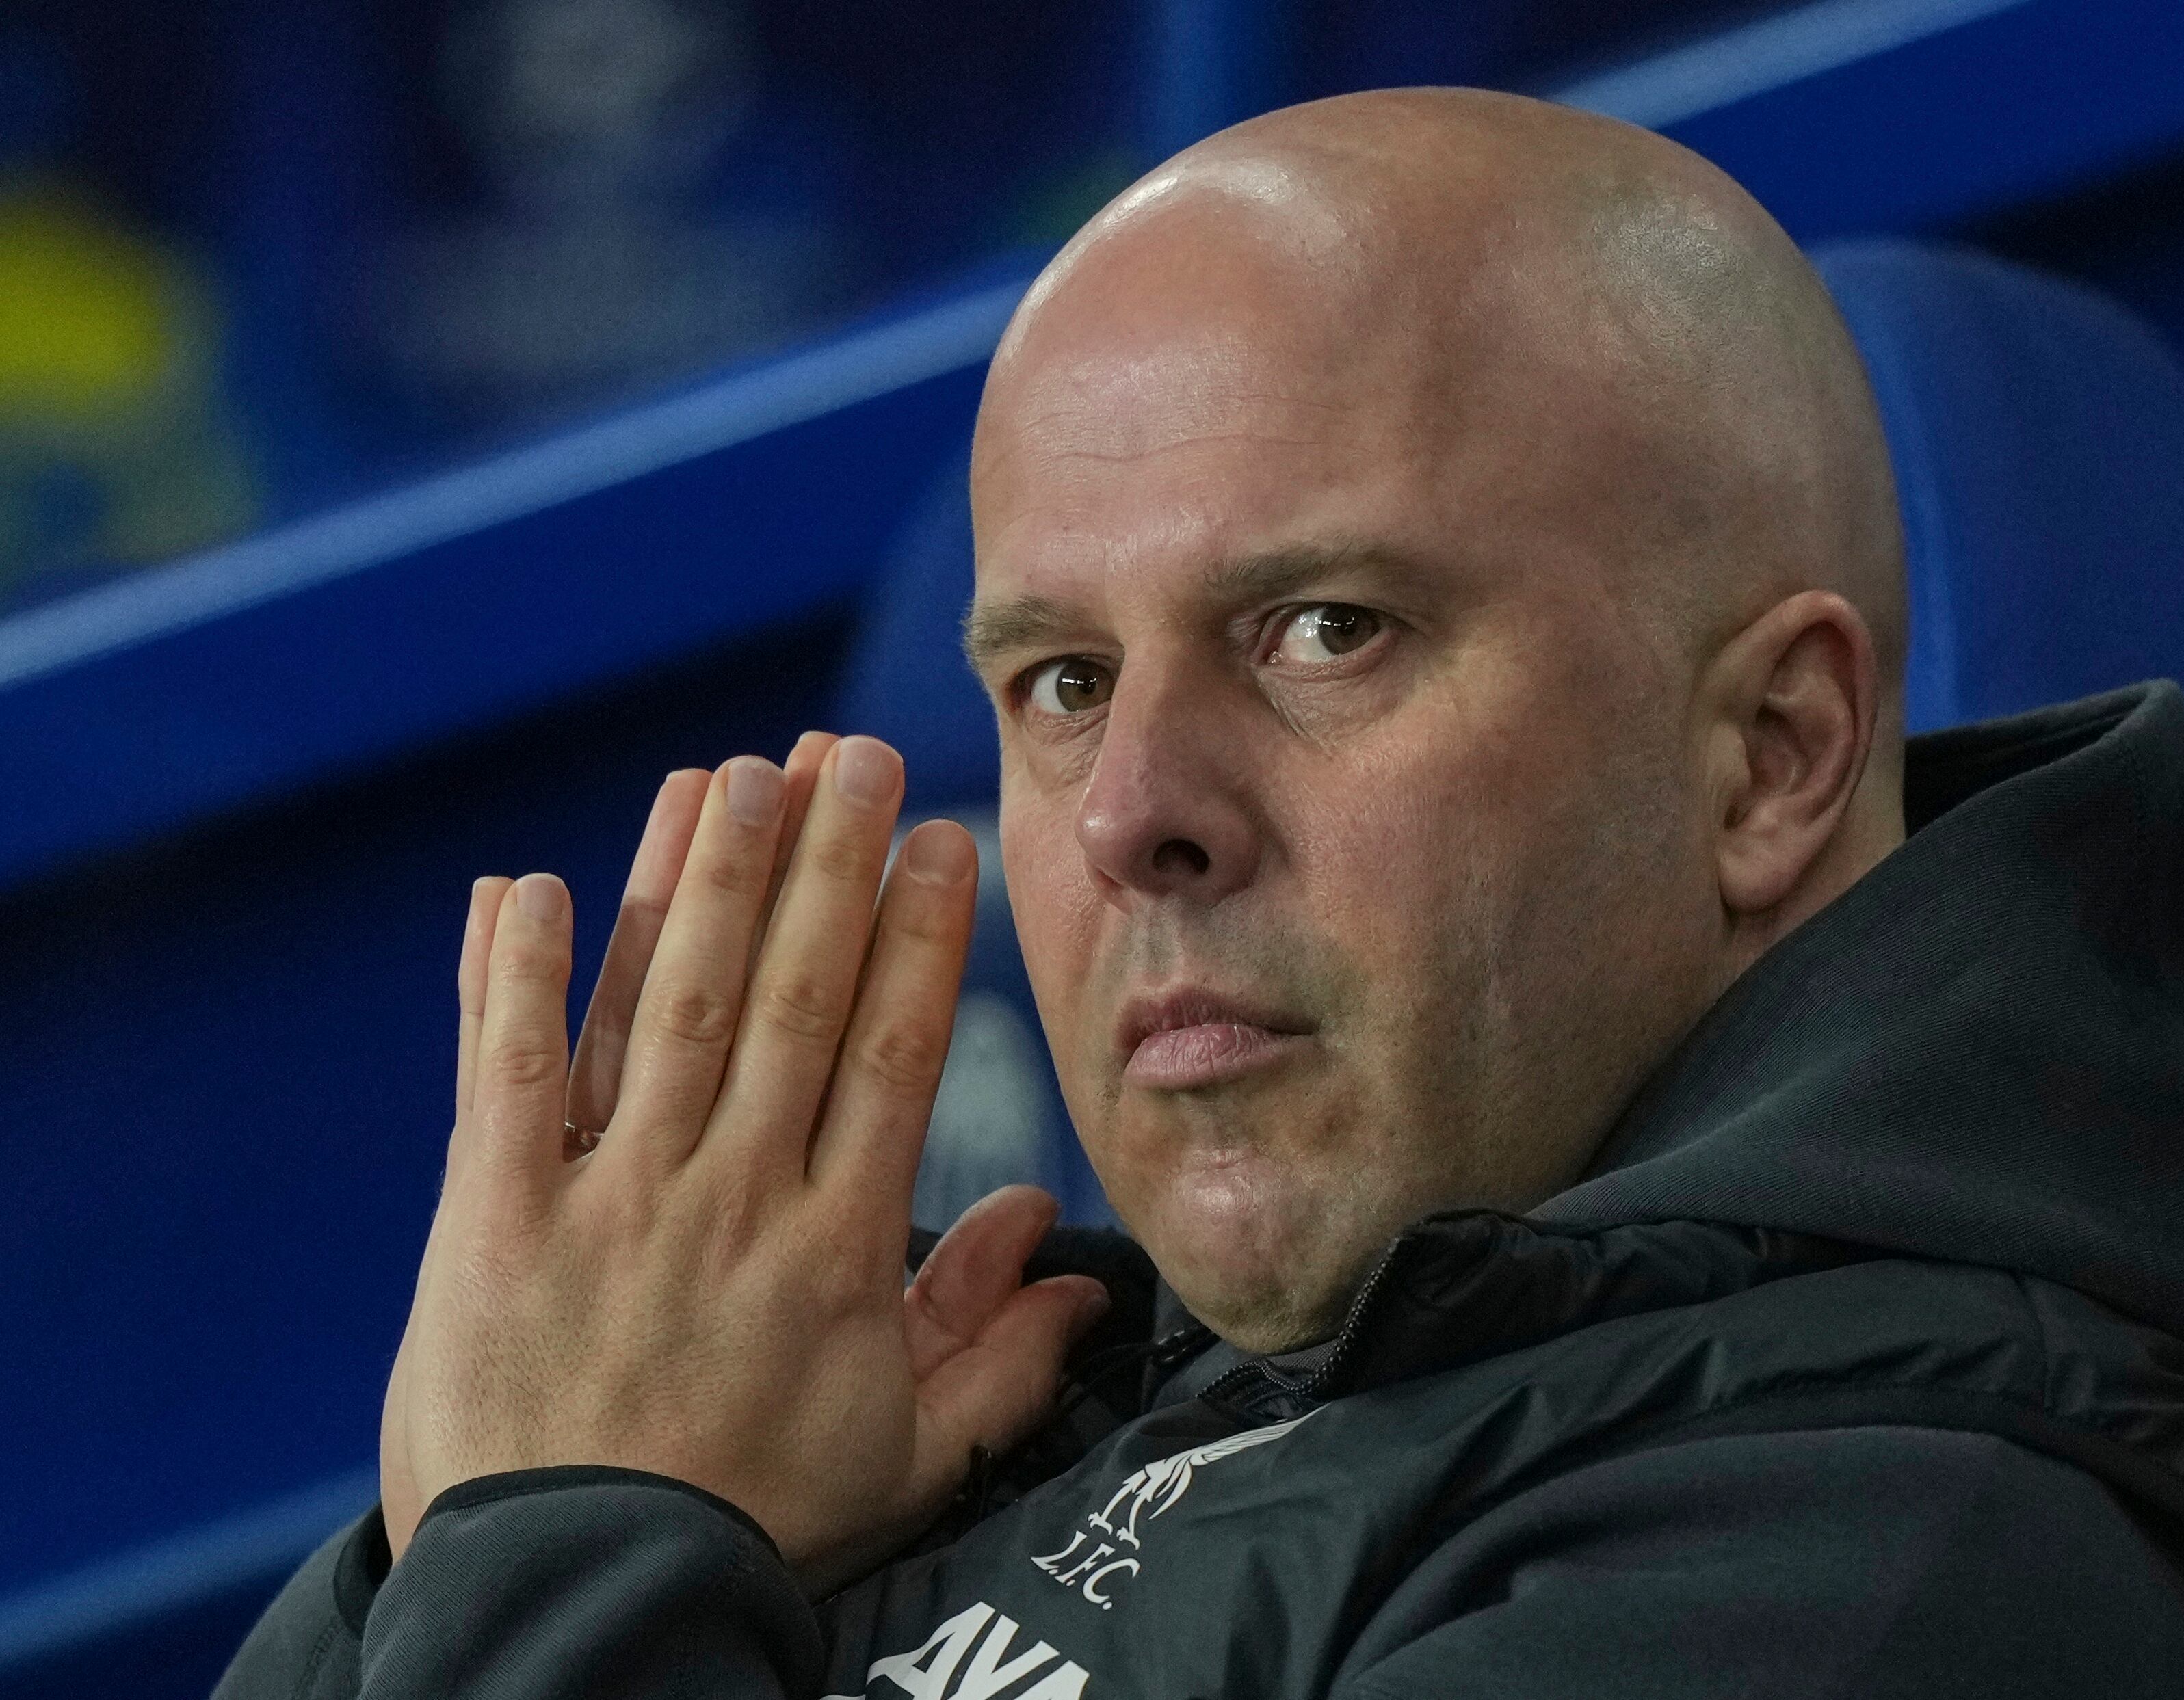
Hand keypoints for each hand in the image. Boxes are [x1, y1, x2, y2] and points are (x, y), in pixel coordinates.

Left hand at [380, 738, 1107, 1588]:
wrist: (584, 1600)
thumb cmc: (753, 1523)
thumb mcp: (908, 1457)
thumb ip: (999, 1356)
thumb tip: (1073, 1265)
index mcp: (835, 1244)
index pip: (892, 1052)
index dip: (919, 934)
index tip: (936, 837)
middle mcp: (730, 1196)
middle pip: (791, 998)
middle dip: (828, 864)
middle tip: (854, 751)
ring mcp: (609, 1199)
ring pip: (666, 1008)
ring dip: (704, 882)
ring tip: (737, 773)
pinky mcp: (494, 1218)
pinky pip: (508, 1075)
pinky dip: (515, 977)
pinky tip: (532, 883)